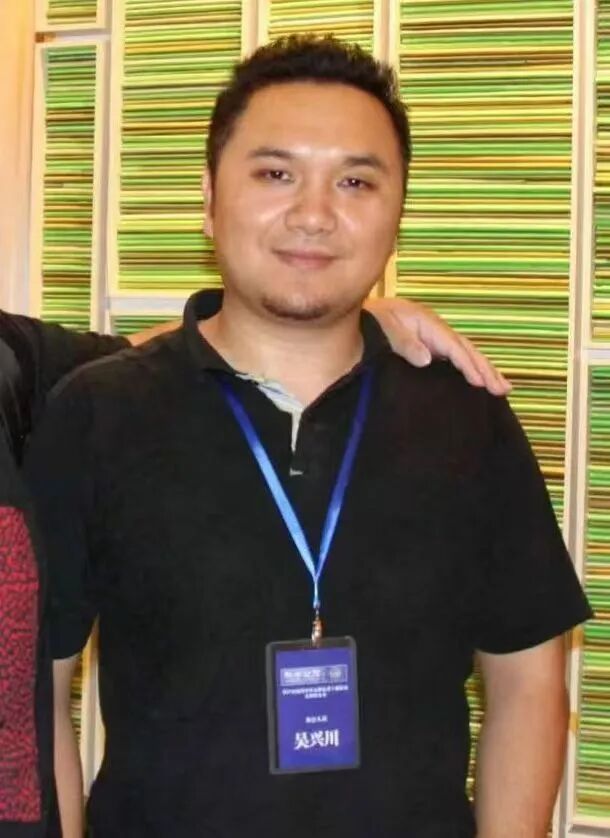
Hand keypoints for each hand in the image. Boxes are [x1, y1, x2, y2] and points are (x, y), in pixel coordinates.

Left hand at [365, 297, 510, 395]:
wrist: (354, 318)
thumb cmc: (370, 323)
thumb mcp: (383, 330)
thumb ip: (404, 343)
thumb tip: (427, 359)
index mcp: (426, 323)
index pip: (453, 346)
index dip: (468, 364)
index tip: (480, 383)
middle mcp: (435, 329)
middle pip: (466, 349)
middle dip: (486, 369)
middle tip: (503, 390)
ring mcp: (434, 338)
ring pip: (465, 354)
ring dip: (484, 370)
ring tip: (503, 388)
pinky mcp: (429, 347)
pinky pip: (454, 359)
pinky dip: (469, 370)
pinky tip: (480, 382)